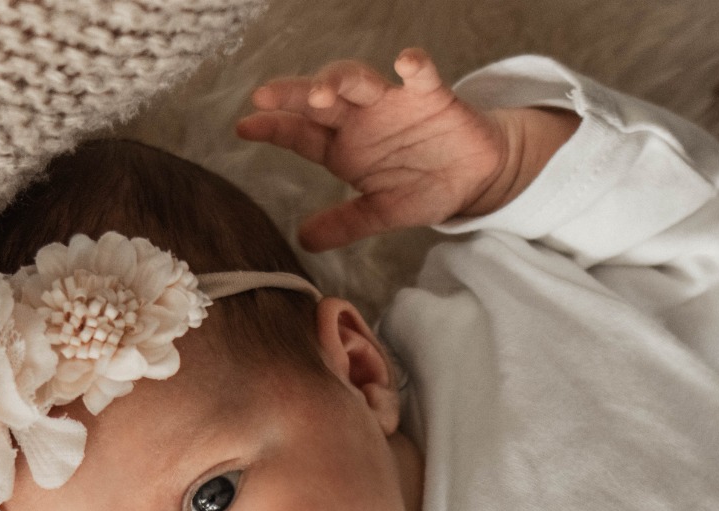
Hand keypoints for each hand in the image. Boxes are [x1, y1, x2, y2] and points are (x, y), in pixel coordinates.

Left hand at [236, 48, 578, 249]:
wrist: (474, 177)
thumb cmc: (422, 186)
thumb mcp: (381, 212)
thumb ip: (345, 223)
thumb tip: (303, 240)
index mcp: (344, 147)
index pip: (301, 134)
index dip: (273, 128)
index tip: (244, 125)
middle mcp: (362, 119)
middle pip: (323, 100)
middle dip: (295, 96)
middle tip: (267, 97)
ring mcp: (395, 104)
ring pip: (362, 81)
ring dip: (342, 80)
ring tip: (326, 91)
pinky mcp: (433, 97)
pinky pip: (422, 76)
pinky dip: (415, 67)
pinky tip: (406, 62)